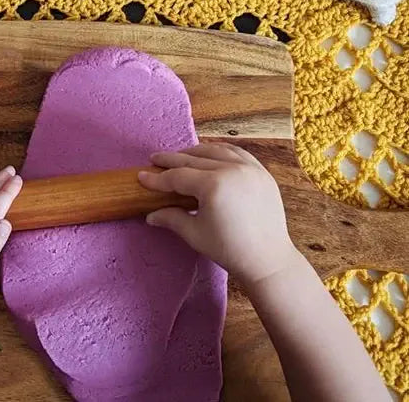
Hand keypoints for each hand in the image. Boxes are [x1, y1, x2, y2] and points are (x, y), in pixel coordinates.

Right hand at [138, 143, 297, 286]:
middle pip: (194, 159)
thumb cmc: (229, 249)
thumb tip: (149, 216)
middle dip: (171, 159)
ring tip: (180, 156)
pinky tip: (210, 155)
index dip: (158, 178)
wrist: (268, 260)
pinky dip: (220, 151)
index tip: (142, 176)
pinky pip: (237, 153)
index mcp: (214, 185)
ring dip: (195, 151)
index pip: (178, 176)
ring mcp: (250, 168)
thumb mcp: (194, 233)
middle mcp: (232, 170)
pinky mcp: (262, 172)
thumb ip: (170, 218)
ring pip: (216, 150)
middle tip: (155, 159)